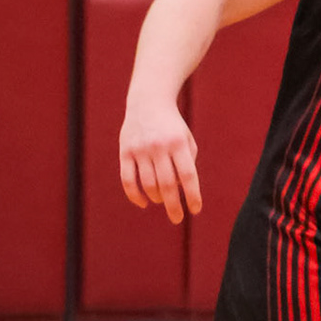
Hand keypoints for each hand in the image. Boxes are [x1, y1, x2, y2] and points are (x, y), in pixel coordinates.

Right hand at [120, 97, 201, 224]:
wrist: (148, 101)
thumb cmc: (172, 126)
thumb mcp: (187, 139)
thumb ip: (188, 163)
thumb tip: (181, 191)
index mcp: (178, 143)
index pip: (187, 175)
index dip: (192, 196)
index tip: (195, 210)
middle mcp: (159, 147)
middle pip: (167, 184)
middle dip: (173, 206)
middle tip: (177, 218)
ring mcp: (140, 149)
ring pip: (148, 184)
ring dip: (156, 198)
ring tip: (162, 201)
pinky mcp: (125, 151)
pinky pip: (127, 180)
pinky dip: (135, 196)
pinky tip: (144, 203)